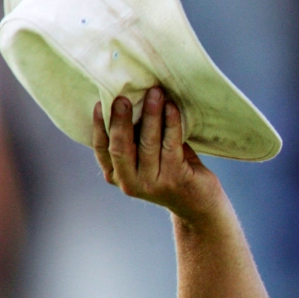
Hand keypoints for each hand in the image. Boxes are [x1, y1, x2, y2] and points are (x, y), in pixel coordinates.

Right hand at [93, 87, 223, 222]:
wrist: (199, 204)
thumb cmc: (172, 172)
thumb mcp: (148, 157)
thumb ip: (137, 137)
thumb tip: (135, 98)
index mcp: (117, 175)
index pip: (102, 149)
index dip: (99, 126)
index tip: (101, 102)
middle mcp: (129, 182)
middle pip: (120, 147)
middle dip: (121, 119)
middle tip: (123, 96)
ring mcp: (152, 183)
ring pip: (147, 143)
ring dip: (151, 114)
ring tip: (155, 93)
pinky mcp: (174, 178)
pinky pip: (171, 144)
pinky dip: (171, 123)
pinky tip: (172, 107)